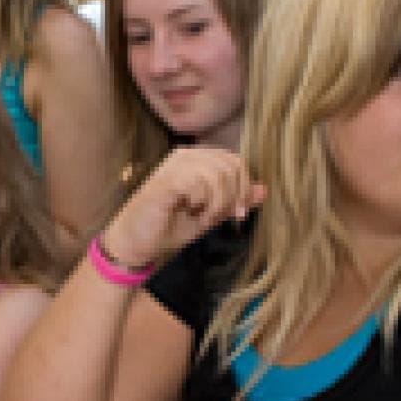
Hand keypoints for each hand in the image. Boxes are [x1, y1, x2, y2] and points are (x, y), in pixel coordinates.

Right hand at [99, 148, 263, 273]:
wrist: (136, 244)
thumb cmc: (168, 228)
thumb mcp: (211, 214)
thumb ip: (234, 200)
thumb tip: (264, 190)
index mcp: (196, 159)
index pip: (235, 161)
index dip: (243, 188)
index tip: (237, 214)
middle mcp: (185, 156)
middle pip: (231, 165)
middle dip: (231, 197)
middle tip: (215, 218)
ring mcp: (173, 165)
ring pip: (218, 174)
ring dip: (216, 203)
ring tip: (201, 218)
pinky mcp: (165, 180)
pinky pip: (199, 183)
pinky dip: (202, 204)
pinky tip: (190, 213)